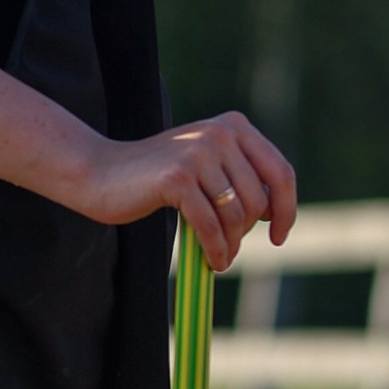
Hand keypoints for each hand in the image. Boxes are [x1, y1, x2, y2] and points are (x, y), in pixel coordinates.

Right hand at [77, 112, 296, 270]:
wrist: (101, 173)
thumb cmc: (157, 177)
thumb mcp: (205, 165)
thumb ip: (239, 176)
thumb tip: (277, 212)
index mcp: (234, 126)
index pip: (280, 172)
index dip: (287, 210)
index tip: (278, 236)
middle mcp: (220, 134)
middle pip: (259, 199)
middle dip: (248, 232)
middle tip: (231, 248)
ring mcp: (198, 153)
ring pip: (236, 215)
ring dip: (231, 245)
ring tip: (219, 257)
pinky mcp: (177, 177)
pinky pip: (211, 226)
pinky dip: (216, 249)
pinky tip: (212, 261)